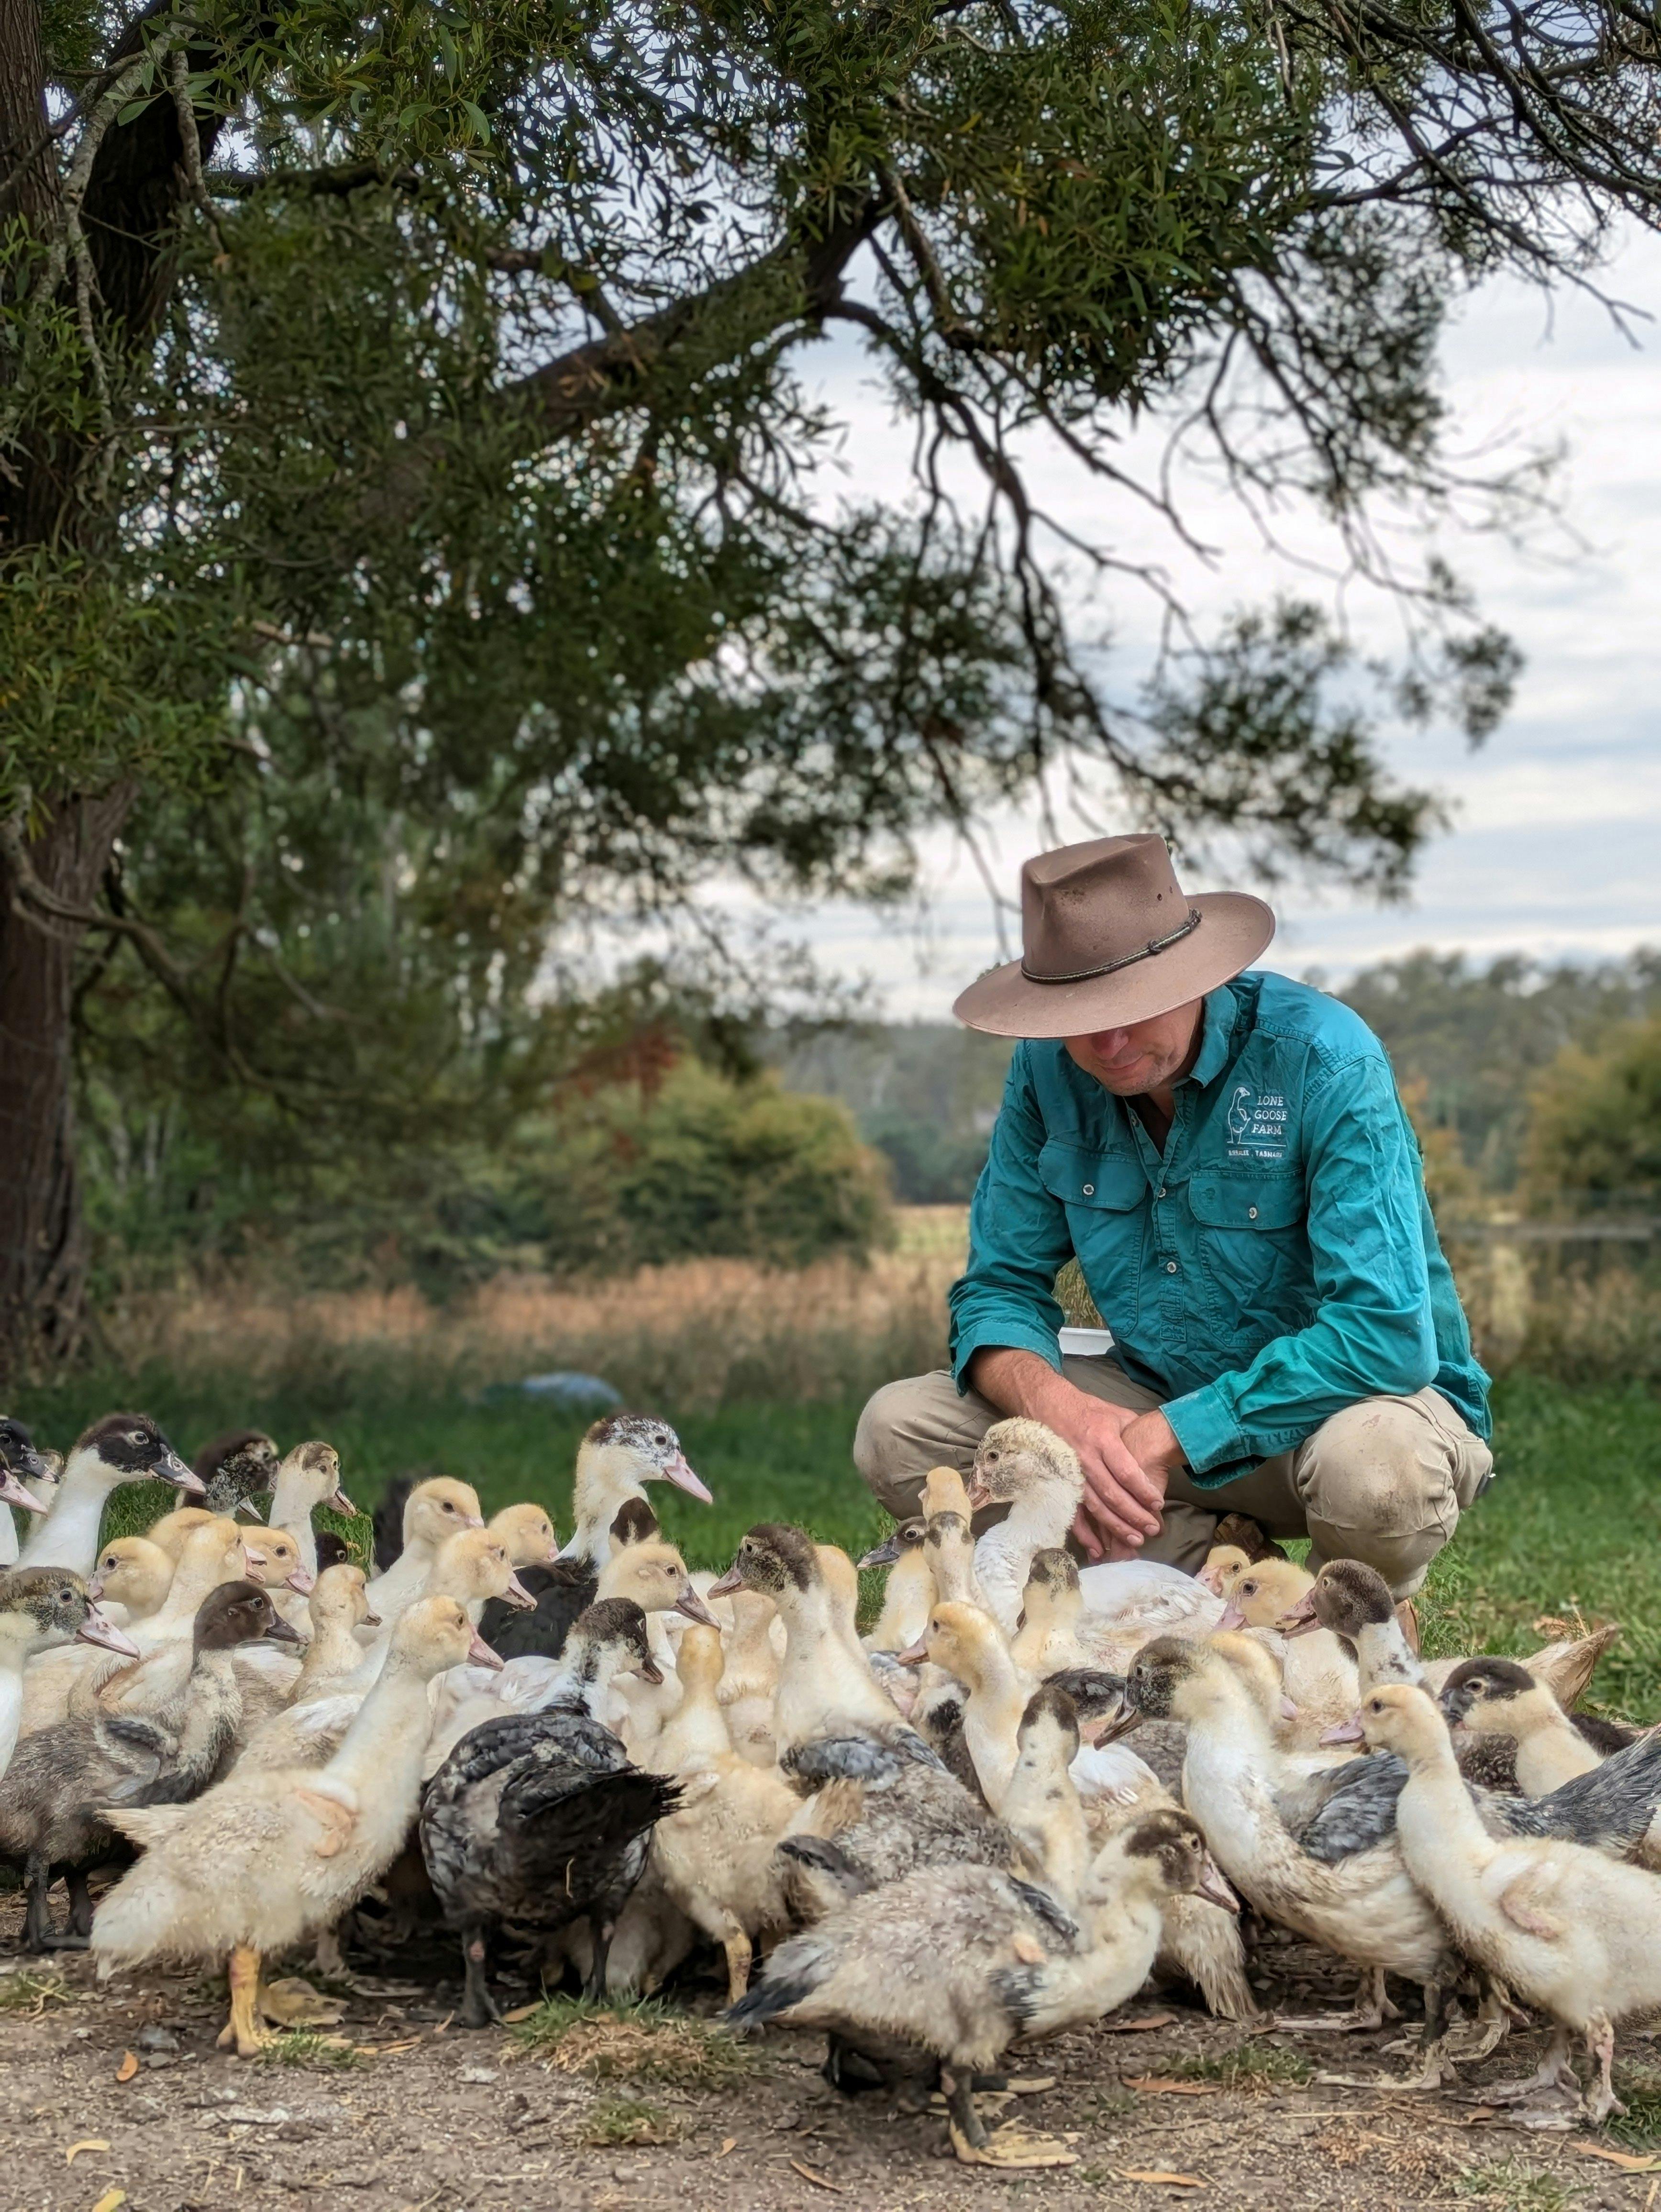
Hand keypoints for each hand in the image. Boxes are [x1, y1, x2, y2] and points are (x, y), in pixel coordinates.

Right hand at [965, 1349, 1175, 1561]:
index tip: (1158, 1504)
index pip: (1126, 1471)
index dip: (1143, 1490)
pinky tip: (1098, 1548)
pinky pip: (1072, 1512)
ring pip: (1095, 1506)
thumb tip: (1159, 1449)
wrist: (1045, 1404)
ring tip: (1135, 1540)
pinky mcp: (1059, 1482)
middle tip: (1152, 1529)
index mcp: (1101, 1438)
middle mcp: (1085, 1457)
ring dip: (1115, 1526)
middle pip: (1112, 1493)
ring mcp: (1069, 1472)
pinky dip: (1084, 1532)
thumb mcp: (1115, 1414)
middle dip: (1134, 1514)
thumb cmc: (1086, 1410)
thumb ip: (1136, 1433)